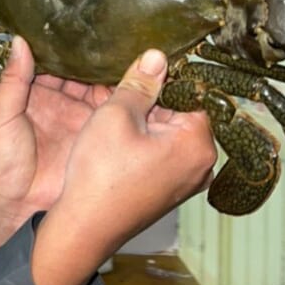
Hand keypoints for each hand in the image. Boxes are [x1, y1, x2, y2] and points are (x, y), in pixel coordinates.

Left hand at [0, 36, 111, 251]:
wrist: (23, 213)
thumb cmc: (2, 170)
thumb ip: (12, 82)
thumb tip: (19, 41)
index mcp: (32, 96)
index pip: (51, 61)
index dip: (64, 44)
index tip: (80, 19)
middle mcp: (60, 103)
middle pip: (81, 70)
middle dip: (95, 52)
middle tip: (115, 23)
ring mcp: (82, 119)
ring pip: (102, 86)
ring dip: (114, 69)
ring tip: (132, 41)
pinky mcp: (101, 136)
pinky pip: (117, 111)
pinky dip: (128, 95)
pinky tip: (141, 74)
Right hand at [0, 38, 216, 284]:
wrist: (84, 229)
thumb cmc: (100, 174)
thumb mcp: (115, 115)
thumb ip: (140, 84)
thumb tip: (158, 56)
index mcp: (197, 144)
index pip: (190, 94)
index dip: (162, 80)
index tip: (139, 72)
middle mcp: (201, 166)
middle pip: (180, 115)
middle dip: (151, 103)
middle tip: (119, 95)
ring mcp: (186, 183)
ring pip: (168, 136)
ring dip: (144, 123)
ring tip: (115, 117)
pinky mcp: (168, 193)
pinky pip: (161, 157)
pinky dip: (142, 145)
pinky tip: (116, 144)